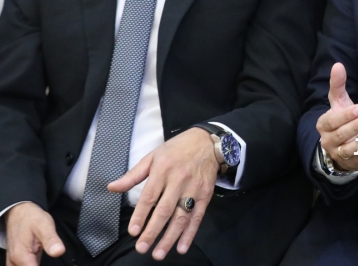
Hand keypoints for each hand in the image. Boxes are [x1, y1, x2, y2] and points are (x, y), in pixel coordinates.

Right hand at [4, 202, 64, 265]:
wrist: (20, 212)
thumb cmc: (32, 218)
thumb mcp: (45, 225)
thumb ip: (51, 240)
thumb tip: (58, 252)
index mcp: (21, 256)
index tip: (53, 258)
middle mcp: (14, 262)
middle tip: (47, 254)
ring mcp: (13, 262)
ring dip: (34, 265)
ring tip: (42, 255)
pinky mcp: (15, 260)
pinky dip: (31, 265)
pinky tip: (37, 261)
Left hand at [107, 127, 218, 259]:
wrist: (207, 142)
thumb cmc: (177, 149)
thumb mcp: (153, 156)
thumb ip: (133, 175)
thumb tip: (112, 187)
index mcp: (163, 170)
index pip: (150, 196)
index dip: (141, 215)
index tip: (133, 231)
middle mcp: (179, 181)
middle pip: (165, 210)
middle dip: (153, 231)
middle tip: (142, 247)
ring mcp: (194, 189)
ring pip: (181, 217)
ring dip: (170, 237)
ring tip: (159, 253)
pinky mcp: (206, 195)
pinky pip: (197, 217)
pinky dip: (190, 233)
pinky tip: (182, 247)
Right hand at [316, 63, 357, 171]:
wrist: (341, 145)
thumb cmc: (341, 119)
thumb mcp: (339, 102)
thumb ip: (337, 85)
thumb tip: (338, 65)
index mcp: (323, 124)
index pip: (332, 120)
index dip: (346, 115)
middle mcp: (327, 140)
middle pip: (340, 134)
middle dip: (355, 127)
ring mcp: (338, 153)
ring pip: (349, 148)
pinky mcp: (350, 161)